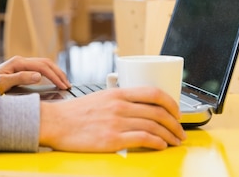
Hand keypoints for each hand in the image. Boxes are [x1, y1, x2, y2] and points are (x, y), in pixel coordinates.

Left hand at [0, 55, 70, 93]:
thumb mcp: (3, 83)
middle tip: (67, 84)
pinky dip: (50, 72)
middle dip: (58, 73)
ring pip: (44, 64)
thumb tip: (39, 76)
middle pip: (46, 63)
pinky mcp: (23, 68)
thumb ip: (21, 78)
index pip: (42, 67)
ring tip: (64, 81)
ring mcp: (23, 64)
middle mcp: (22, 60)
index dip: (54, 76)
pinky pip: (40, 68)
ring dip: (55, 72)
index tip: (62, 85)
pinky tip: (54, 78)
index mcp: (19, 62)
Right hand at [39, 86, 186, 151]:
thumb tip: (139, 106)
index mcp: (118, 93)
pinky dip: (157, 143)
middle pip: (158, 111)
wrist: (57, 122)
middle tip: (181, 131)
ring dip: (170, 135)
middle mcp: (120, 105)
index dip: (172, 103)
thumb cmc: (77, 112)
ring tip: (175, 141)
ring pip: (154, 126)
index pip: (154, 92)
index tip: (178, 112)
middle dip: (176, 123)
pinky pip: (143, 139)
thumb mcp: (101, 98)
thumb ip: (120, 100)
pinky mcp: (113, 139)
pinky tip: (161, 146)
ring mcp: (117, 122)